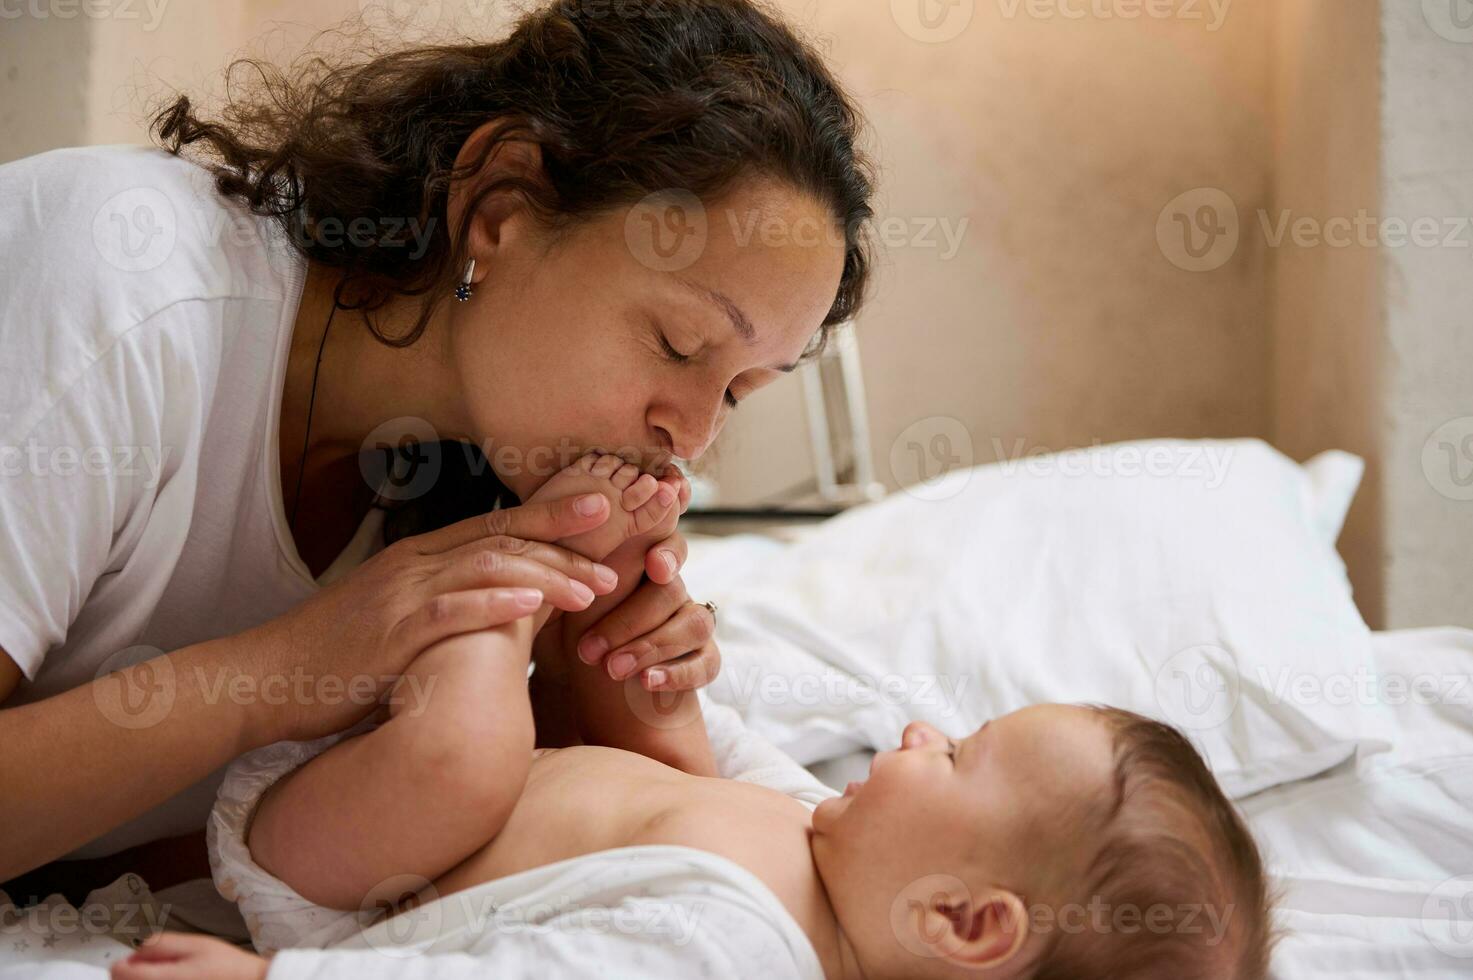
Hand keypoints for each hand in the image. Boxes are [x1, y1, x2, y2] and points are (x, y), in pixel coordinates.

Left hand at [111, 932, 266, 979]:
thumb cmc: (227, 968)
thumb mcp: (196, 945)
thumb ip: (161, 945)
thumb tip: (133, 951)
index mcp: (163, 979)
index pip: (119, 973)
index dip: (123, 962)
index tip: (135, 959)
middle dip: (134, 973)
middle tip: (156, 966)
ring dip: (143, 979)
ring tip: (168, 974)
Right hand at [242, 493, 621, 743]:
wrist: (265, 678)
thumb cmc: (336, 657)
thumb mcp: (398, 619)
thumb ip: (448, 604)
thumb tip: (508, 606)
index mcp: (417, 557)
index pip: (495, 525)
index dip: (549, 514)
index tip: (598, 509)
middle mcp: (414, 564)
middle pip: (501, 538)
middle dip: (562, 540)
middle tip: (613, 547)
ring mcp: (401, 595)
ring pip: (487, 569)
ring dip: (545, 576)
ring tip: (590, 587)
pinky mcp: (390, 632)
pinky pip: (450, 611)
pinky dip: (494, 605)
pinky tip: (533, 607)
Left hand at [571, 547, 721, 691]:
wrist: (577, 686)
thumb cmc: (568, 634)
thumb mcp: (563, 604)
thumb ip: (577, 573)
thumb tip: (579, 541)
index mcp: (642, 564)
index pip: (667, 545)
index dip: (668, 553)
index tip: (654, 565)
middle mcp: (672, 589)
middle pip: (671, 591)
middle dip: (630, 622)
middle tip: (590, 650)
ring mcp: (691, 623)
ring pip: (694, 623)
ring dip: (652, 646)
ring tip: (613, 669)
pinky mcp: (703, 660)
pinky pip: (708, 661)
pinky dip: (679, 673)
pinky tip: (648, 681)